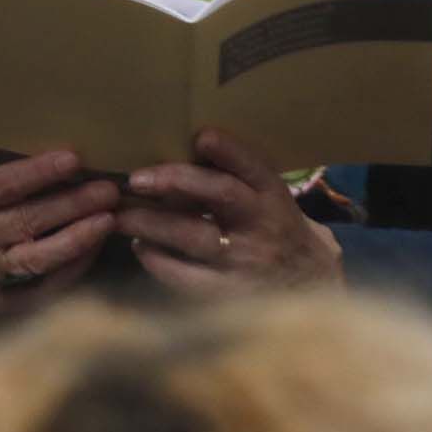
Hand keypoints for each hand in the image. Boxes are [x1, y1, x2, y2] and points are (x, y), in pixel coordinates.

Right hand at [0, 150, 122, 313]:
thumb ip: (11, 178)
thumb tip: (72, 166)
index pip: (1, 186)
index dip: (38, 173)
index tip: (74, 160)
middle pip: (24, 222)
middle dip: (71, 205)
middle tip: (108, 191)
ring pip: (34, 259)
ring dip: (75, 239)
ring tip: (107, 220)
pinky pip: (40, 289)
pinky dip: (70, 269)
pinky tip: (93, 249)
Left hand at [114, 128, 343, 295]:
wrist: (311, 294)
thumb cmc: (276, 235)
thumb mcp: (270, 202)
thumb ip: (239, 178)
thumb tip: (188, 148)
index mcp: (273, 197)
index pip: (253, 167)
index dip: (229, 151)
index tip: (201, 137)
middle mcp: (261, 225)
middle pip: (220, 195)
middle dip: (175, 181)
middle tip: (135, 179)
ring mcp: (246, 262)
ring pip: (194, 236)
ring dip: (151, 223)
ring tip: (121, 214)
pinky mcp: (230, 295)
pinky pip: (187, 277)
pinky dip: (158, 261)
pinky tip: (140, 248)